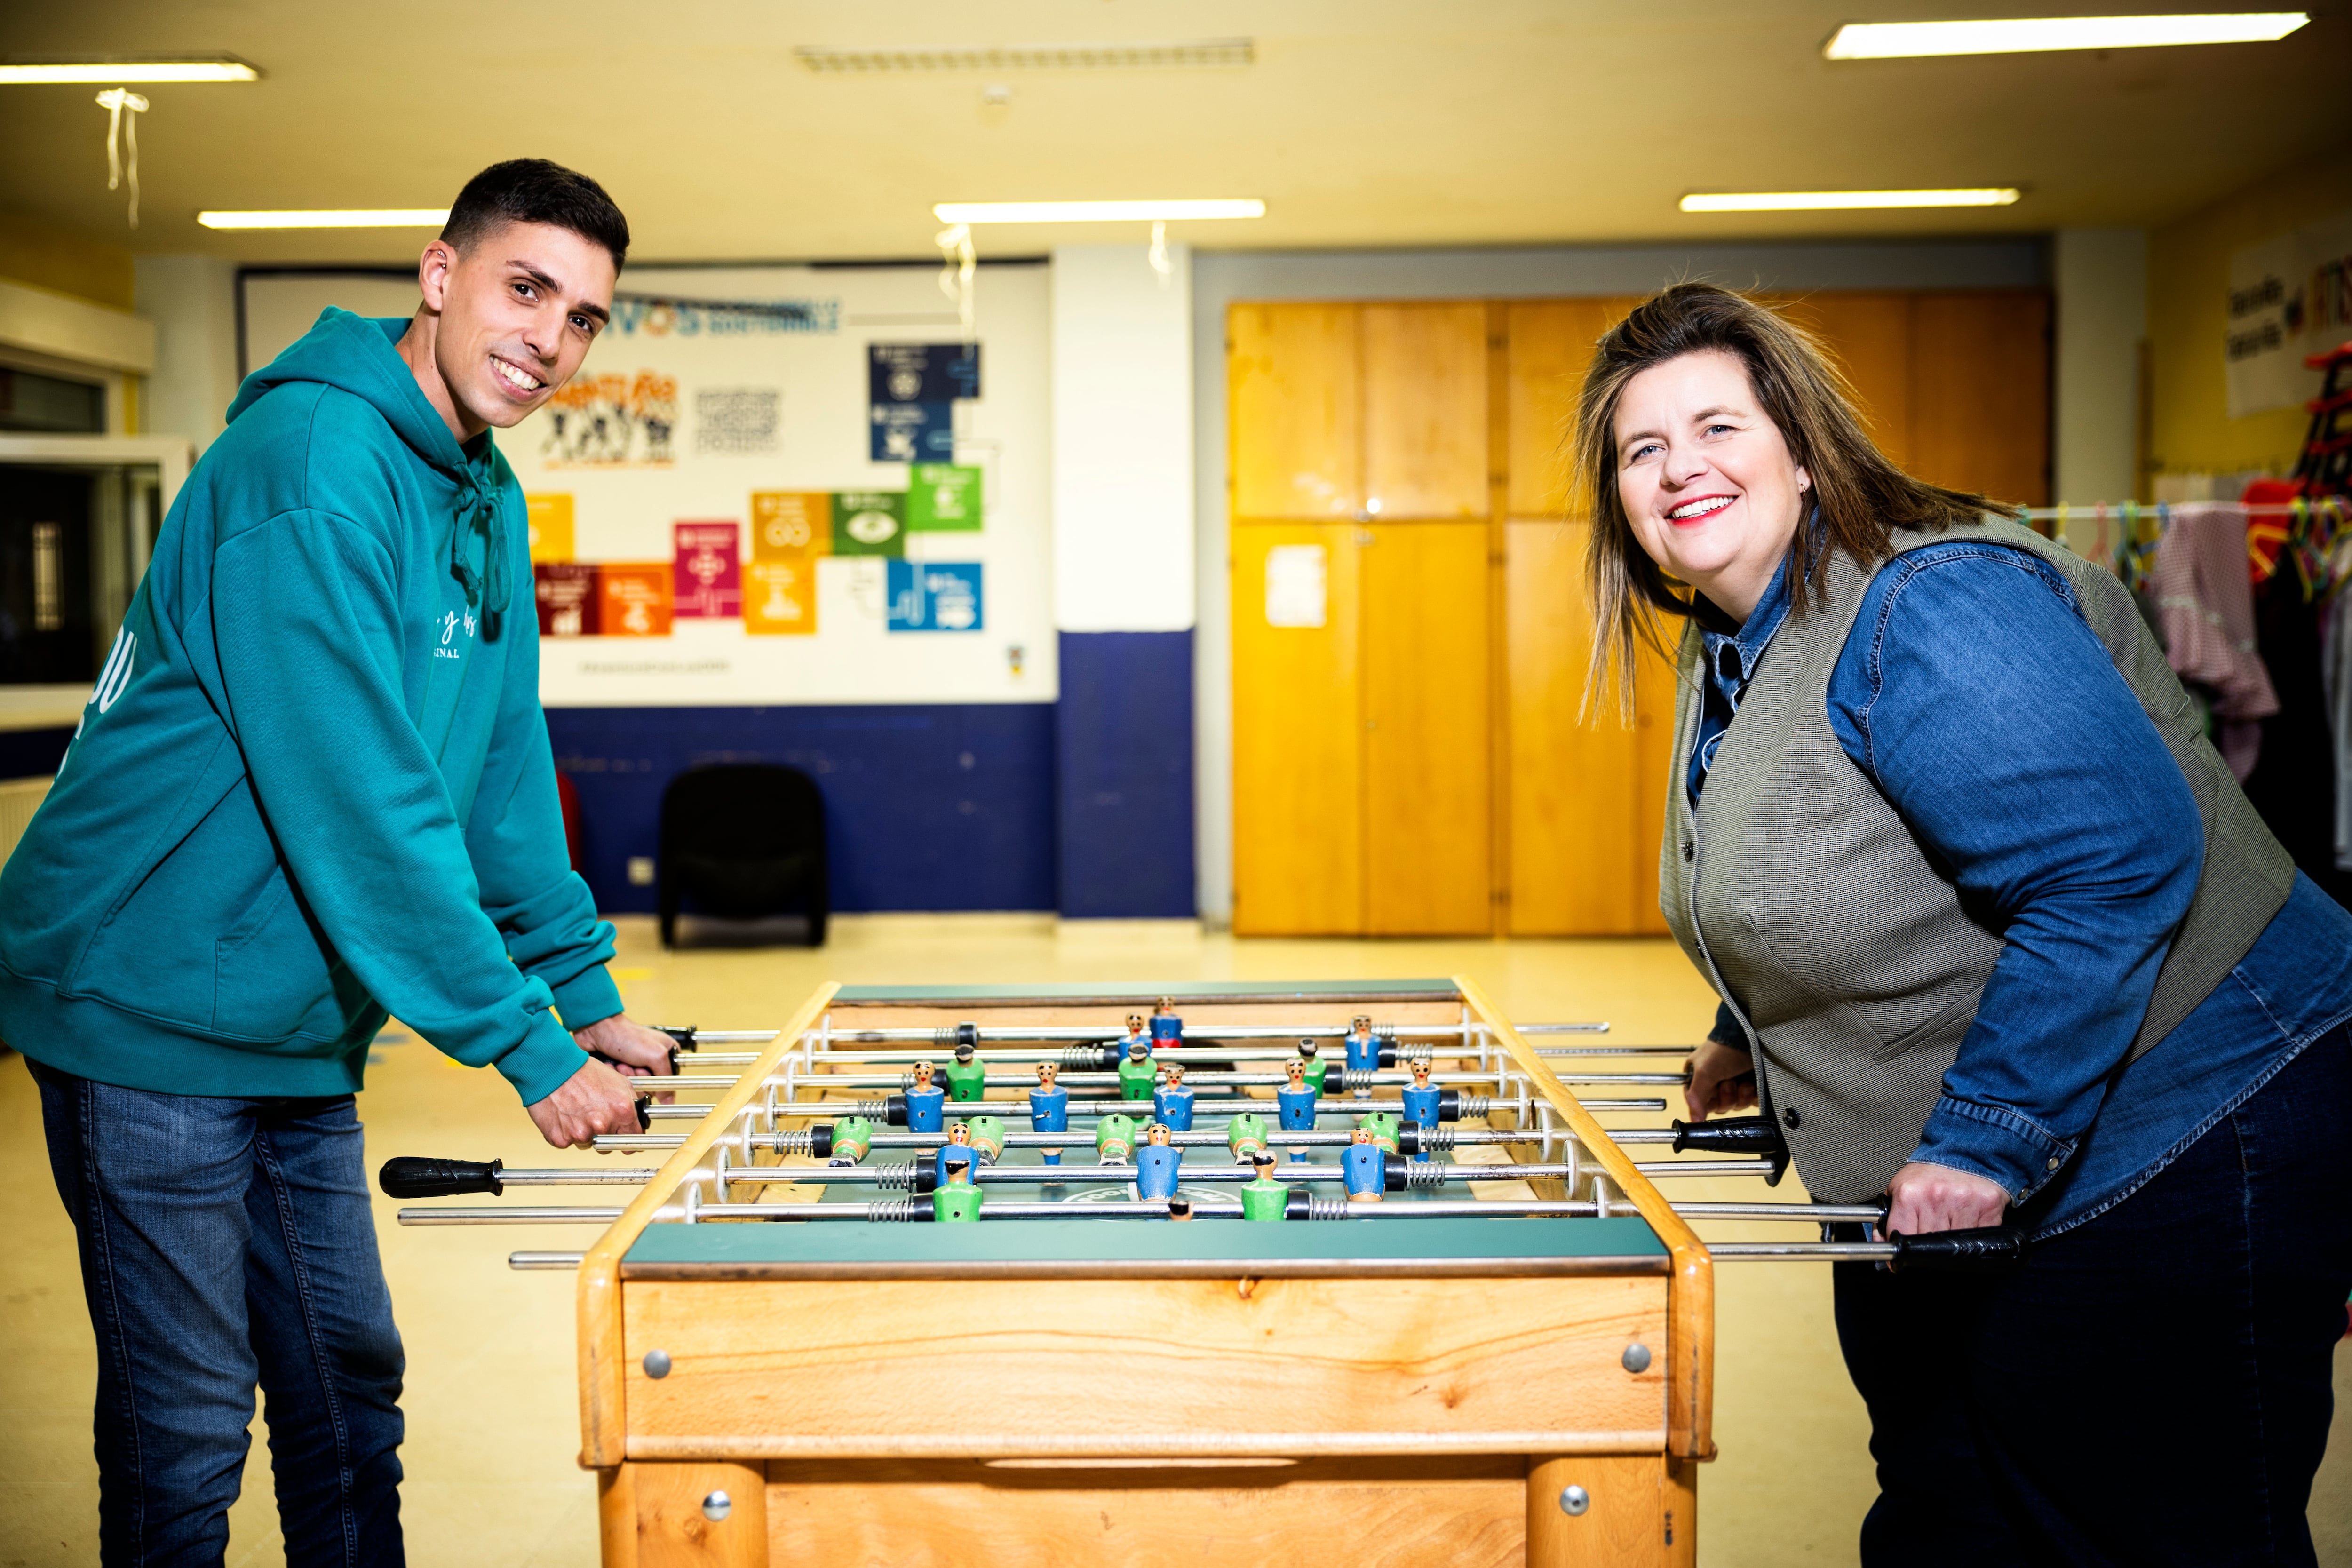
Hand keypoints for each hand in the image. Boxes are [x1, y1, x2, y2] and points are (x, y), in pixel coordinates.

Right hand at [527, 1057, 648, 1150]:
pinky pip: (567, 1142)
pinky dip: (565, 1133)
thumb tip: (638, 1120)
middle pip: (608, 1145)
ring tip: (577, 1112)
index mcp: (621, 1111)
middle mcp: (603, 1125)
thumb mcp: (620, 1081)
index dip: (629, 1139)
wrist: (554, 1069)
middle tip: (593, 1117)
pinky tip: (564, 1116)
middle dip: (604, 1135)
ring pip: (587, 1144)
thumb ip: (631, 1104)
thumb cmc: (585, 1072)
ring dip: (584, 1133)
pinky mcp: (561, 1138)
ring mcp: (581, 1134)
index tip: (624, 1139)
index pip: (634, 1139)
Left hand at [572, 1013, 677, 1078]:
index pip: (668, 1081)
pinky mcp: (622, 1072)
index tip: (649, 1072)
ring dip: (627, 1077)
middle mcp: (653, 1062)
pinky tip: (613, 1066)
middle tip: (632, 1065)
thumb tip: (669, 1098)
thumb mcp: (656, 1054)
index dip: (658, 1081)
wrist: (597, 1030)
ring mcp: (636, 1067)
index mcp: (667, 1055)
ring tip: (621, 1063)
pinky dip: (616, 1078)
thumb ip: (666, 1076)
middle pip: (651, 1087)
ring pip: (635, 1088)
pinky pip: (621, 1086)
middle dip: (639, 1078)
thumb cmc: (626, 1035)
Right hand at [1682, 1037, 1757, 1120]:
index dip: (1708, 1103)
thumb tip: (1693, 1121)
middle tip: (1730, 1082)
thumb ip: (1696, 1097)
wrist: (1753, 1037)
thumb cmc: (1724, 1050)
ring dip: (1741, 1096)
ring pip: (1736, 1106)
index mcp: (1700, 1077)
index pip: (1699, 1102)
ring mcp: (1737, 1084)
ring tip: (1744, 1081)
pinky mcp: (1754, 1087)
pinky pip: (1752, 1103)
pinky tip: (1753, 1085)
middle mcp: (1717, 1082)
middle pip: (1720, 1106)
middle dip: (1727, 1097)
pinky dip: (1753, 1097)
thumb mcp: (1705, 1072)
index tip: (1713, 1096)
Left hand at [1882, 1161, 2009, 1238]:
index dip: (1903, 1249)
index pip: (1902, 1236)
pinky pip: (1978, 1239)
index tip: (1905, 1254)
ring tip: (1949, 1224)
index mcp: (1910, 1194)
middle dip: (1927, 1244)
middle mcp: (1935, 1199)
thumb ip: (1888, 1217)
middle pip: (1927, 1243)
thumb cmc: (1930, 1173)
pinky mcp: (1987, 1208)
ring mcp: (1963, 1204)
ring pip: (1953, 1245)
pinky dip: (1972, 1238)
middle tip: (1931, 1232)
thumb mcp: (1900, 1187)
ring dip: (1951, 1242)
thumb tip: (1883, 1246)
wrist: (1964, 1152)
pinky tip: (1967, 1223)